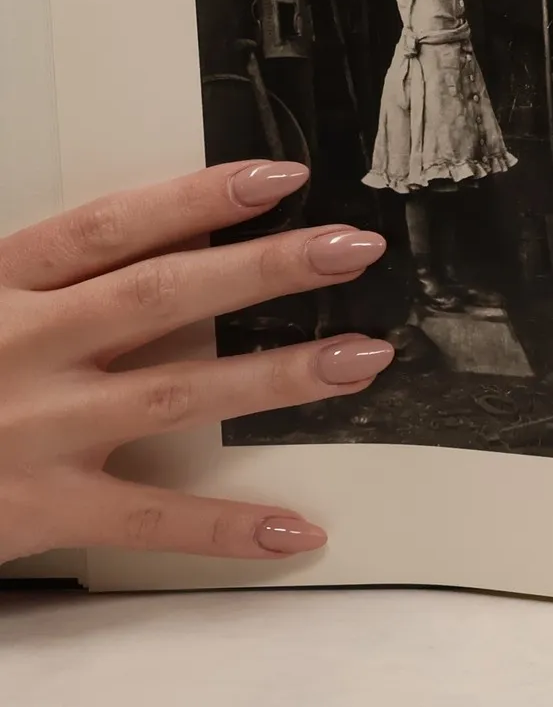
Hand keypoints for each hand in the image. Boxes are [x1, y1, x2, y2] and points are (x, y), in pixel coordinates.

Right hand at [0, 163, 393, 564]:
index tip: (283, 177)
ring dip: (278, 375)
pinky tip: (299, 529)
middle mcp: (20, 345)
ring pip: (176, 391)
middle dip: (267, 268)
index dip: (199, 196)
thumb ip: (49, 276)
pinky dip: (226, 529)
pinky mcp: (34, 509)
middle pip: (164, 293)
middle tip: (356, 248)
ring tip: (364, 358)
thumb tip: (167, 234)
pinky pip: (147, 521)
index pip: (112, 226)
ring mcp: (32, 430)